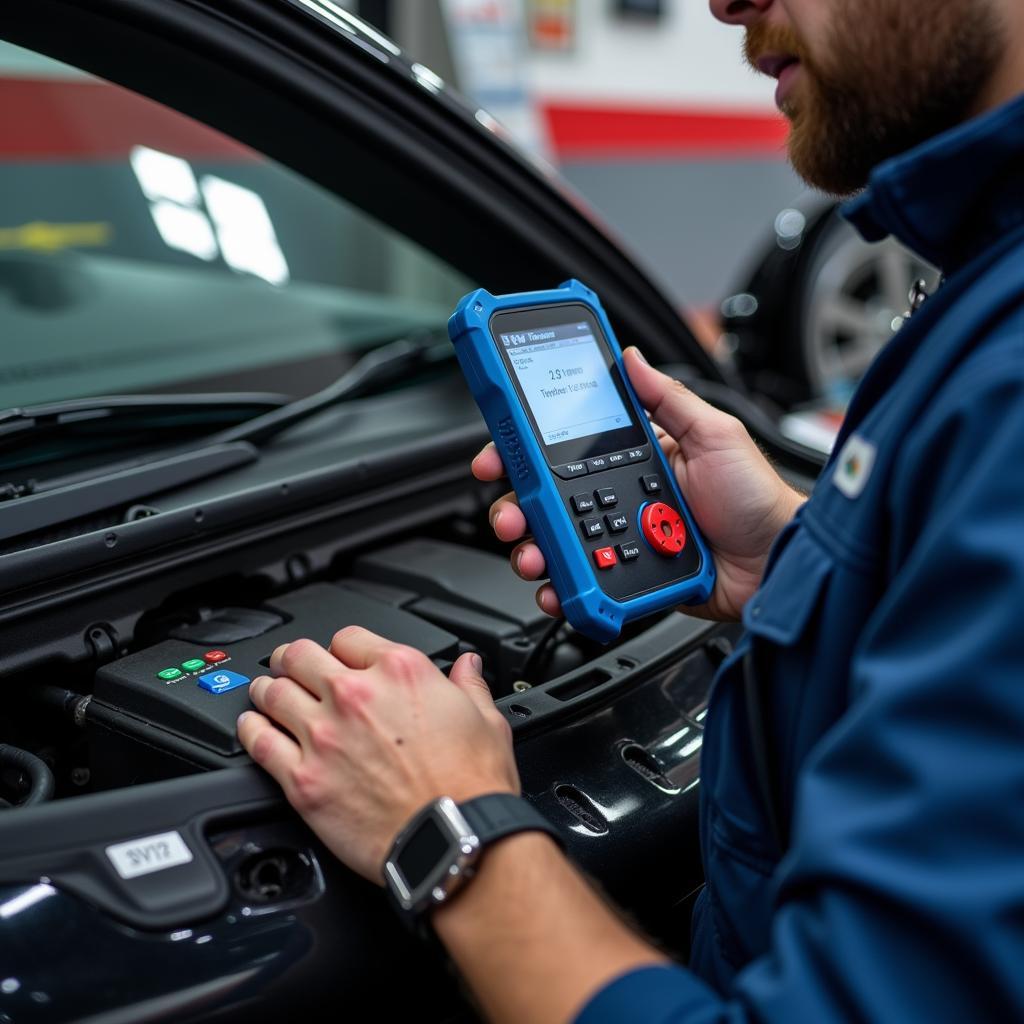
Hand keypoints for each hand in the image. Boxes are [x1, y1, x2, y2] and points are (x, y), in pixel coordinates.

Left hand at [237, 630, 518, 881]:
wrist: (453, 837)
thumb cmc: (472, 785)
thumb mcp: (486, 719)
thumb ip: (469, 684)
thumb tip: (467, 666)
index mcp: (400, 671)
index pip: (349, 638)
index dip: (342, 649)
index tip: (340, 660)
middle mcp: (355, 695)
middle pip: (301, 656)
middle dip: (292, 658)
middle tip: (288, 665)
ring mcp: (324, 736)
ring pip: (273, 693)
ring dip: (266, 689)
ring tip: (264, 692)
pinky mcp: (303, 779)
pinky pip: (259, 742)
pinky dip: (249, 729)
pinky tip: (251, 727)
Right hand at [472, 347, 804, 621]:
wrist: (776, 563)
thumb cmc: (755, 498)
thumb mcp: (714, 435)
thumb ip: (669, 399)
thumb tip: (631, 358)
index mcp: (634, 458)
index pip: (565, 448)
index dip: (525, 451)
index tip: (500, 454)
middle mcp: (619, 496)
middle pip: (549, 500)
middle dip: (516, 506)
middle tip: (510, 513)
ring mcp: (620, 538)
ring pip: (557, 543)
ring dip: (532, 549)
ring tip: (532, 555)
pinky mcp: (625, 577)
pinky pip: (583, 582)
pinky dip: (561, 587)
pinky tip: (555, 587)